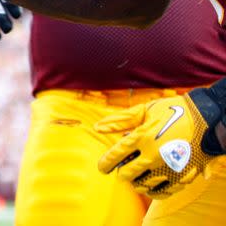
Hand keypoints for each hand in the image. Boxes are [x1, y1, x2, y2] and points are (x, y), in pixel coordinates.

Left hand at [95, 83, 225, 198]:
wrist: (207, 118)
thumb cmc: (172, 111)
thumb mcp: (144, 111)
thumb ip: (120, 120)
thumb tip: (97, 127)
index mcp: (141, 137)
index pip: (115, 156)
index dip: (105, 164)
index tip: (102, 167)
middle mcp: (153, 155)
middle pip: (126, 174)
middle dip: (121, 172)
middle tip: (122, 170)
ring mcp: (168, 168)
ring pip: (142, 185)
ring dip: (135, 182)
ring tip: (135, 175)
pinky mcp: (182, 177)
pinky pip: (161, 192)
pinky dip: (152, 191)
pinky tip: (149, 185)